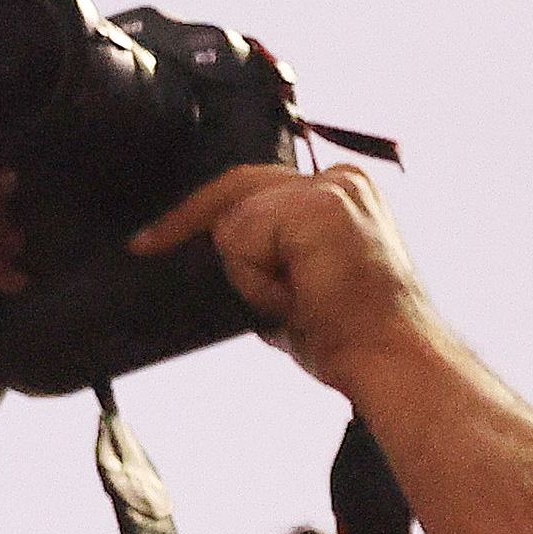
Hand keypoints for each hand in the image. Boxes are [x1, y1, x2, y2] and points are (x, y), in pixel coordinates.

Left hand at [130, 157, 438, 395]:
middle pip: (235, 187)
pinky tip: (298, 293)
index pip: (252, 186)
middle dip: (186, 220)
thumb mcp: (293, 285)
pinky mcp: (320, 206)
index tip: (151, 236)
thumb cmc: (348, 333)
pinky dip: (257, 278)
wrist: (388, 355)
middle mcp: (339, 179)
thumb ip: (263, 258)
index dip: (200, 211)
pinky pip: (244, 239)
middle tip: (144, 244)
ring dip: (249, 274)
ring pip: (235, 222)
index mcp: (338, 192)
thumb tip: (212, 260)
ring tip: (296, 299)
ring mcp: (332, 188)